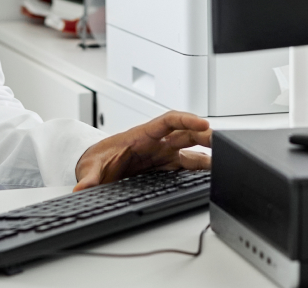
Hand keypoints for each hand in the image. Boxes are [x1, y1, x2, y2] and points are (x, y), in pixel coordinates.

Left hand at [73, 110, 211, 190]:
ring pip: (191, 150)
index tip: (203, 122)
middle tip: (224, 142)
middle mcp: (156, 143)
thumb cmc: (97, 160)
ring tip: (226, 160)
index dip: (187, 119)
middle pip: (186, 133)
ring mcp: (163, 155)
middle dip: (205, 135)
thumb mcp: (91, 168)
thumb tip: (81, 187)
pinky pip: (187, 167)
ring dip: (207, 153)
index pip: (168, 121)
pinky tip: (212, 175)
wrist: (97, 167)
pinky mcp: (165, 168)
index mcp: (142, 135)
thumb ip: (89, 178)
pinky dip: (200, 170)